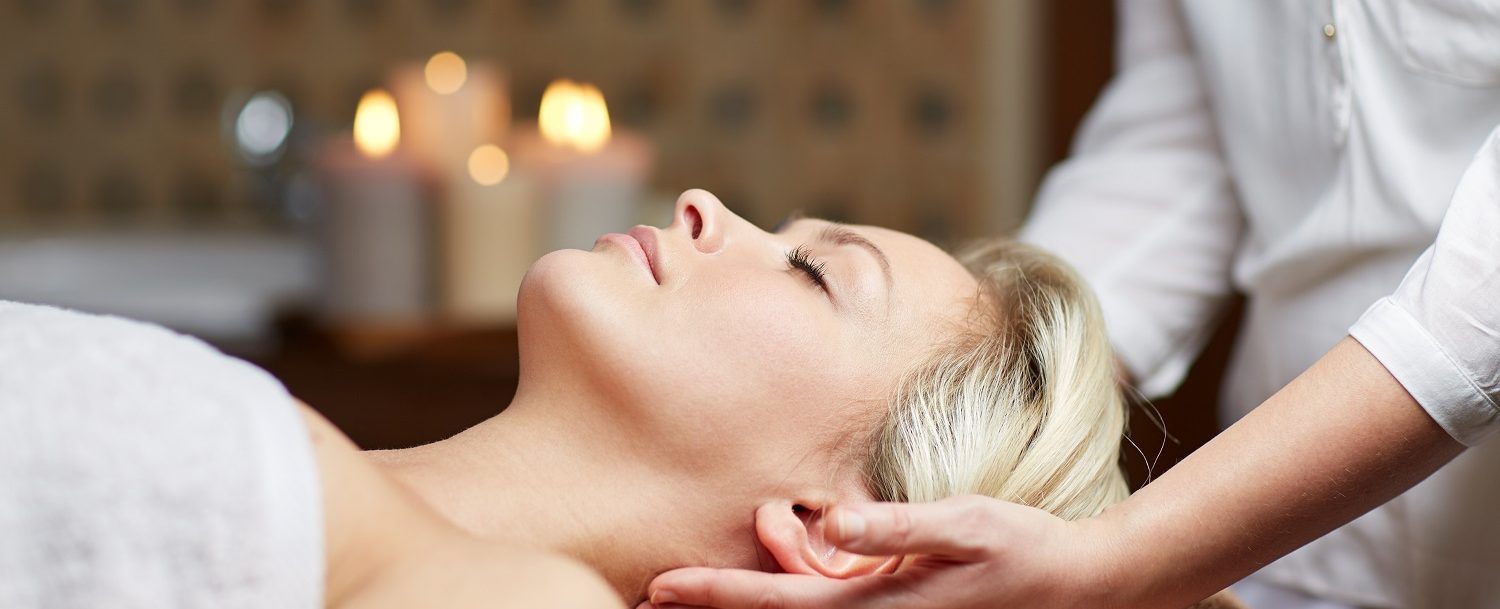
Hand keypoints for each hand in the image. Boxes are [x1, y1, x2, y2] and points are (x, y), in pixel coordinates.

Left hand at [640, 495, 1123, 608]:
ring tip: (709, 571)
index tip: (657, 590)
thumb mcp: (963, 525)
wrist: (1080, 589)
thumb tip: (832, 519)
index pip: (775, 603)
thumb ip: (894, 526)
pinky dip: (795, 577)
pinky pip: (828, 599)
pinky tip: (787, 543)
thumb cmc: (1024, 550)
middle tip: (645, 600)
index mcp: (873, 606)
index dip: (713, 596)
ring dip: (754, 589)